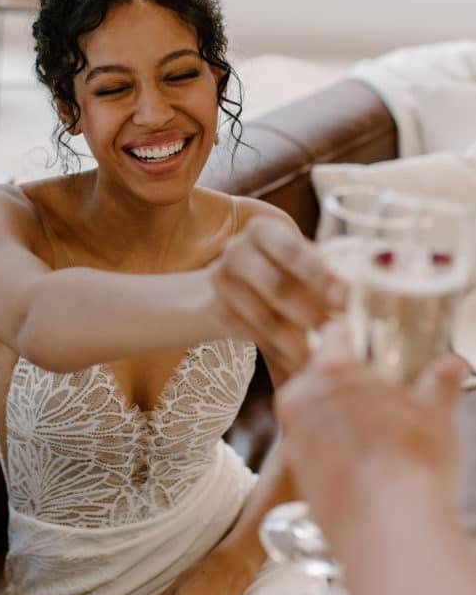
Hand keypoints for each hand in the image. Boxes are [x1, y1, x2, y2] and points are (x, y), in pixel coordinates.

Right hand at [208, 213, 346, 376]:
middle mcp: (238, 249)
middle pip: (278, 287)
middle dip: (311, 314)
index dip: (321, 278)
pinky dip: (278, 354)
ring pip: (264, 319)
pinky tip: (298, 365)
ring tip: (322, 359)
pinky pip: (251, 338)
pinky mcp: (215, 312)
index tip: (346, 301)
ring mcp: (221, 281)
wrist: (231, 284)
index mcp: (265, 229)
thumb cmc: (283, 270)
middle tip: (338, 336)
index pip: (294, 251)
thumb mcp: (300, 262)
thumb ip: (327, 277)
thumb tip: (380, 304)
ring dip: (297, 343)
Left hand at [276, 321, 468, 554]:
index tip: (366, 341)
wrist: (389, 531)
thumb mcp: (436, 415)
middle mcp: (302, 399)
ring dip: (339, 417)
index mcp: (330, 370)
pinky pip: (314, 449)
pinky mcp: (297, 476)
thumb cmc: (412, 463)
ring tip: (378, 433)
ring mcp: (295, 439)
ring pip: (315, 414)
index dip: (352, 336)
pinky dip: (334, 450)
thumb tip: (453, 364)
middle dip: (347, 382)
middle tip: (381, 394)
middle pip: (321, 376)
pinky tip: (365, 465)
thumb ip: (440, 383)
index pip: (334, 335)